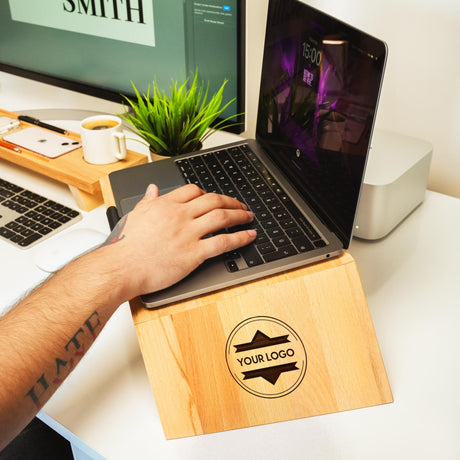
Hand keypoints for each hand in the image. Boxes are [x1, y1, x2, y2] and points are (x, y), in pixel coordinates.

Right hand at [105, 184, 255, 298]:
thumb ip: (147, 201)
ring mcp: (188, 233)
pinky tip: (249, 236)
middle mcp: (180, 215)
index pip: (193, 190)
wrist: (120, 267)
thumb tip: (152, 189)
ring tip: (248, 216)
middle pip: (213, 200)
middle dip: (230, 200)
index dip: (208, 193)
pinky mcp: (194, 253)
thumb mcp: (134, 215)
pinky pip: (223, 242)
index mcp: (165, 205)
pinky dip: (240, 238)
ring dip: (239, 215)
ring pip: (222, 217)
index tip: (214, 198)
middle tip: (240, 204)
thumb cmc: (124, 245)